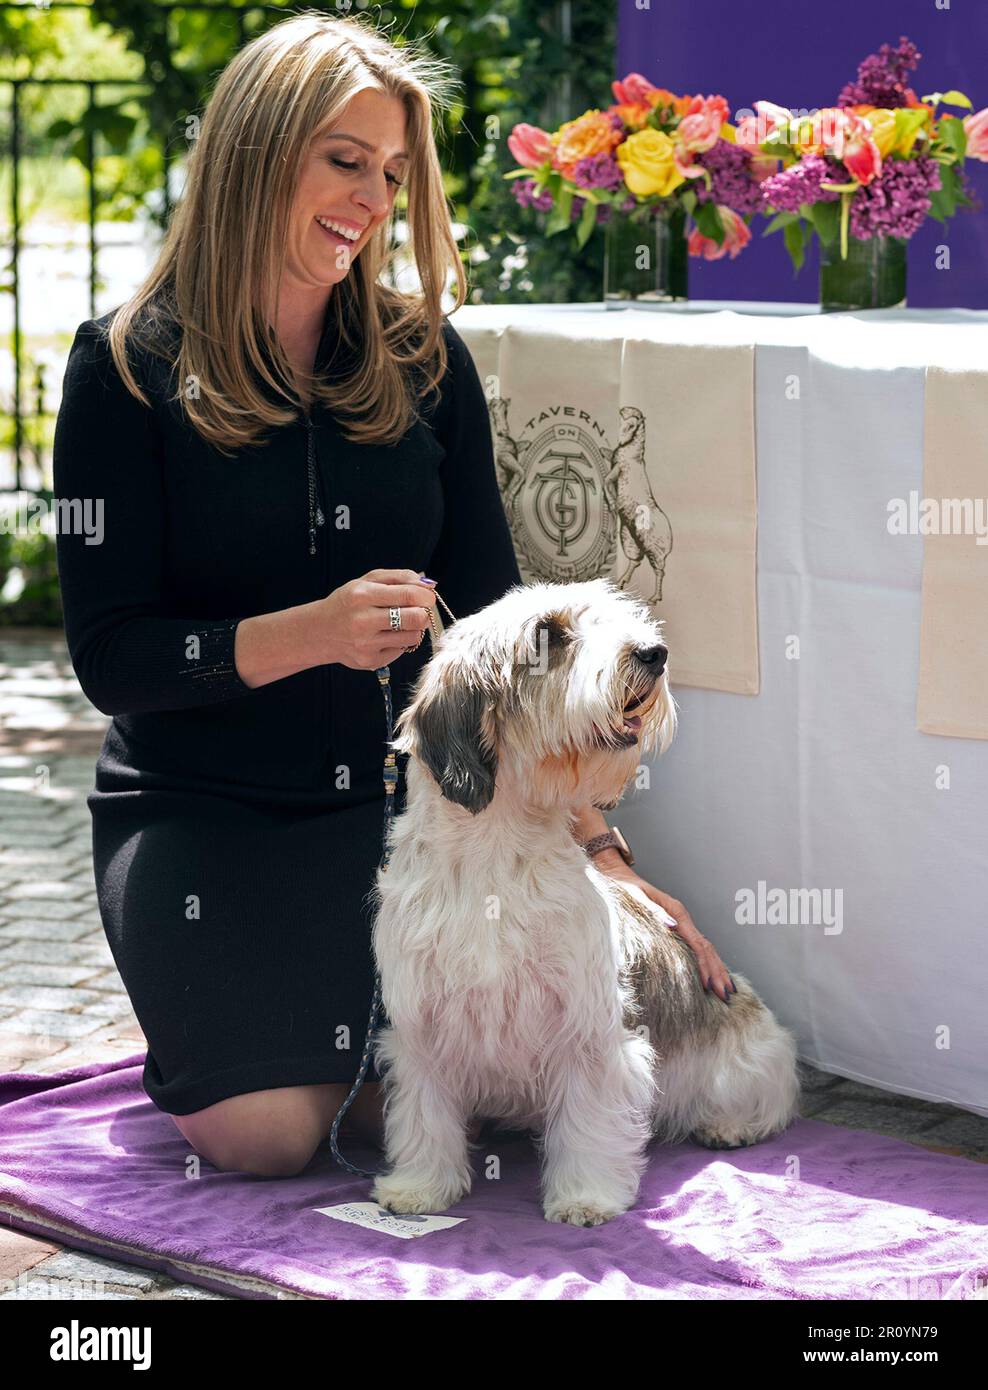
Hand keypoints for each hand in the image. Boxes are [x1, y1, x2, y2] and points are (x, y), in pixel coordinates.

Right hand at [315, 568, 437, 670]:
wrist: (321, 632)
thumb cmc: (349, 603)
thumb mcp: (368, 580)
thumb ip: (400, 577)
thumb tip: (429, 585)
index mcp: (362, 595)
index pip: (409, 594)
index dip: (427, 596)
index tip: (428, 597)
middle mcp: (363, 621)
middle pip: (416, 618)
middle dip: (424, 613)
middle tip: (418, 611)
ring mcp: (366, 644)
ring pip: (413, 637)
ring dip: (413, 629)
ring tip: (400, 623)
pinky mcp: (370, 661)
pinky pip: (401, 650)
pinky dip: (400, 642)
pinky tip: (385, 636)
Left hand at [592, 850, 735, 1003]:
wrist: (621, 880)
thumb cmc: (627, 891)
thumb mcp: (637, 898)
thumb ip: (654, 912)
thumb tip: (672, 925)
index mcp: (677, 913)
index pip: (697, 944)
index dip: (705, 966)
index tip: (711, 985)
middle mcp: (683, 918)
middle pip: (707, 948)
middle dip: (718, 971)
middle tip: (727, 994)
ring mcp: (682, 922)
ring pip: (705, 948)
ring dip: (717, 969)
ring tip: (727, 989)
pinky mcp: (677, 926)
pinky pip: (697, 947)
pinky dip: (707, 961)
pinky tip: (711, 974)